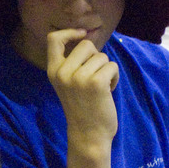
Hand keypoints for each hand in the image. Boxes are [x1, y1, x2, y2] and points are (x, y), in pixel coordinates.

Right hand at [46, 30, 118, 153]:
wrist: (88, 135)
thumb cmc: (82, 108)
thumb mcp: (68, 84)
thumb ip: (72, 63)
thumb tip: (86, 36)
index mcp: (53, 72)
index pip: (53, 39)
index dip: (69, 32)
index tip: (81, 35)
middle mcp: (63, 73)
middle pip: (86, 44)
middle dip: (96, 56)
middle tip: (95, 75)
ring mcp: (79, 77)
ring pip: (102, 56)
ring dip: (106, 69)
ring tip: (101, 88)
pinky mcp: (96, 82)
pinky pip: (112, 66)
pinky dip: (114, 77)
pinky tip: (108, 90)